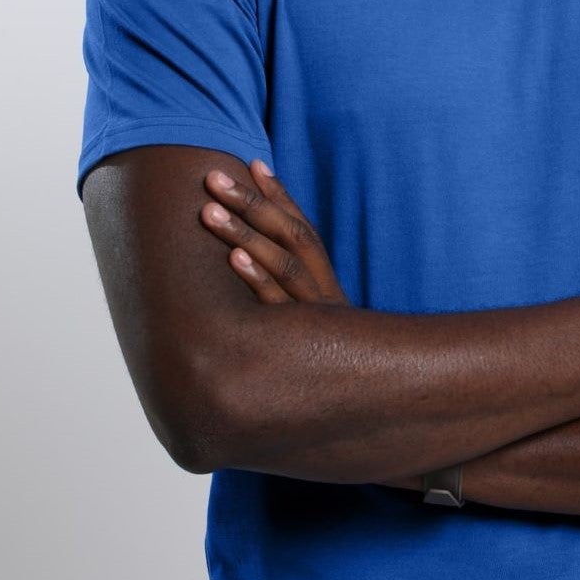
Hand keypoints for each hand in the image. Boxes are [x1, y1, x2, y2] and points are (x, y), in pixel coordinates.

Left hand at [199, 160, 420, 490]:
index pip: (303, 229)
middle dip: (251, 204)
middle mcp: (325, 296)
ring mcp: (315, 321)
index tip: (254, 162)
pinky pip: (278, 310)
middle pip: (290, 237)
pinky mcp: (303, 348)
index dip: (279, 195)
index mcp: (328, 286)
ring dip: (244, 234)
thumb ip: (297, 298)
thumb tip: (261, 266)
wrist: (371, 416)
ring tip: (208, 210)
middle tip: (213, 177)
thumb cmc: (333, 372)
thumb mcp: (321, 332)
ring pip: (282, 266)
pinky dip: (257, 280)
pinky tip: (232, 258)